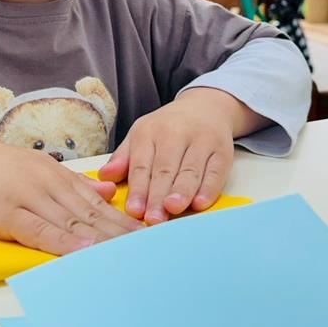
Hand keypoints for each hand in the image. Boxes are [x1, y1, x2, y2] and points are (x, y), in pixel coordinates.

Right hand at [0, 135, 142, 254]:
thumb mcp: (39, 167)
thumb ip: (73, 182)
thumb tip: (106, 192)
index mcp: (59, 175)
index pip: (99, 202)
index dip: (125, 220)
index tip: (150, 235)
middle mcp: (50, 184)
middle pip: (92, 213)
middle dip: (122, 233)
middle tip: (150, 249)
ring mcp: (29, 197)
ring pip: (72, 221)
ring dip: (101, 239)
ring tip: (127, 254)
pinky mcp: (8, 213)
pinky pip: (40, 229)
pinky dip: (63, 241)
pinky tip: (82, 250)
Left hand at [98, 88, 252, 224]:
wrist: (205, 107)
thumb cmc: (167, 128)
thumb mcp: (141, 135)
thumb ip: (123, 158)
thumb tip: (104, 176)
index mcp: (149, 131)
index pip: (142, 164)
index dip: (138, 189)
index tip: (134, 210)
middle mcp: (175, 133)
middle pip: (165, 169)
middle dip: (158, 195)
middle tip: (152, 219)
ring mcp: (201, 140)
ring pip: (190, 170)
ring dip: (181, 192)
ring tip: (173, 209)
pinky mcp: (222, 150)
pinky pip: (215, 172)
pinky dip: (208, 188)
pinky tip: (200, 203)